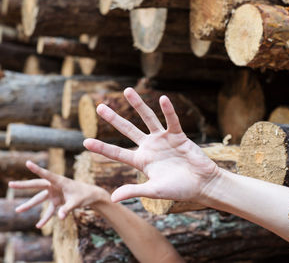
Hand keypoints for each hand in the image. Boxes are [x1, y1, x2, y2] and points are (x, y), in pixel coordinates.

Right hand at [8, 161, 108, 227]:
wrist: (92, 196)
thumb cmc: (85, 195)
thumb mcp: (76, 202)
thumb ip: (67, 209)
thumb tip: (60, 217)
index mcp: (60, 181)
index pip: (46, 175)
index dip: (37, 169)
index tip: (28, 162)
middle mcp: (55, 186)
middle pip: (37, 185)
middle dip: (23, 186)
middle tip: (10, 184)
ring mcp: (55, 194)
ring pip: (39, 199)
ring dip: (29, 205)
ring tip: (17, 210)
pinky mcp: (57, 201)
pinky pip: (49, 211)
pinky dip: (45, 218)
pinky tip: (39, 226)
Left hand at [83, 88, 219, 203]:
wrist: (202, 184)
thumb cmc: (179, 189)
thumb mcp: (154, 191)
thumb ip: (134, 191)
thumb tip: (113, 198)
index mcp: (141, 161)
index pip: (117, 153)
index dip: (102, 148)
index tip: (85, 142)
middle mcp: (149, 147)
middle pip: (128, 130)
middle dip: (114, 119)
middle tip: (99, 107)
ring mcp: (163, 140)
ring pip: (148, 118)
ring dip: (137, 105)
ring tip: (127, 90)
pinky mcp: (178, 135)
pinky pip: (172, 121)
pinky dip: (168, 111)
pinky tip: (163, 99)